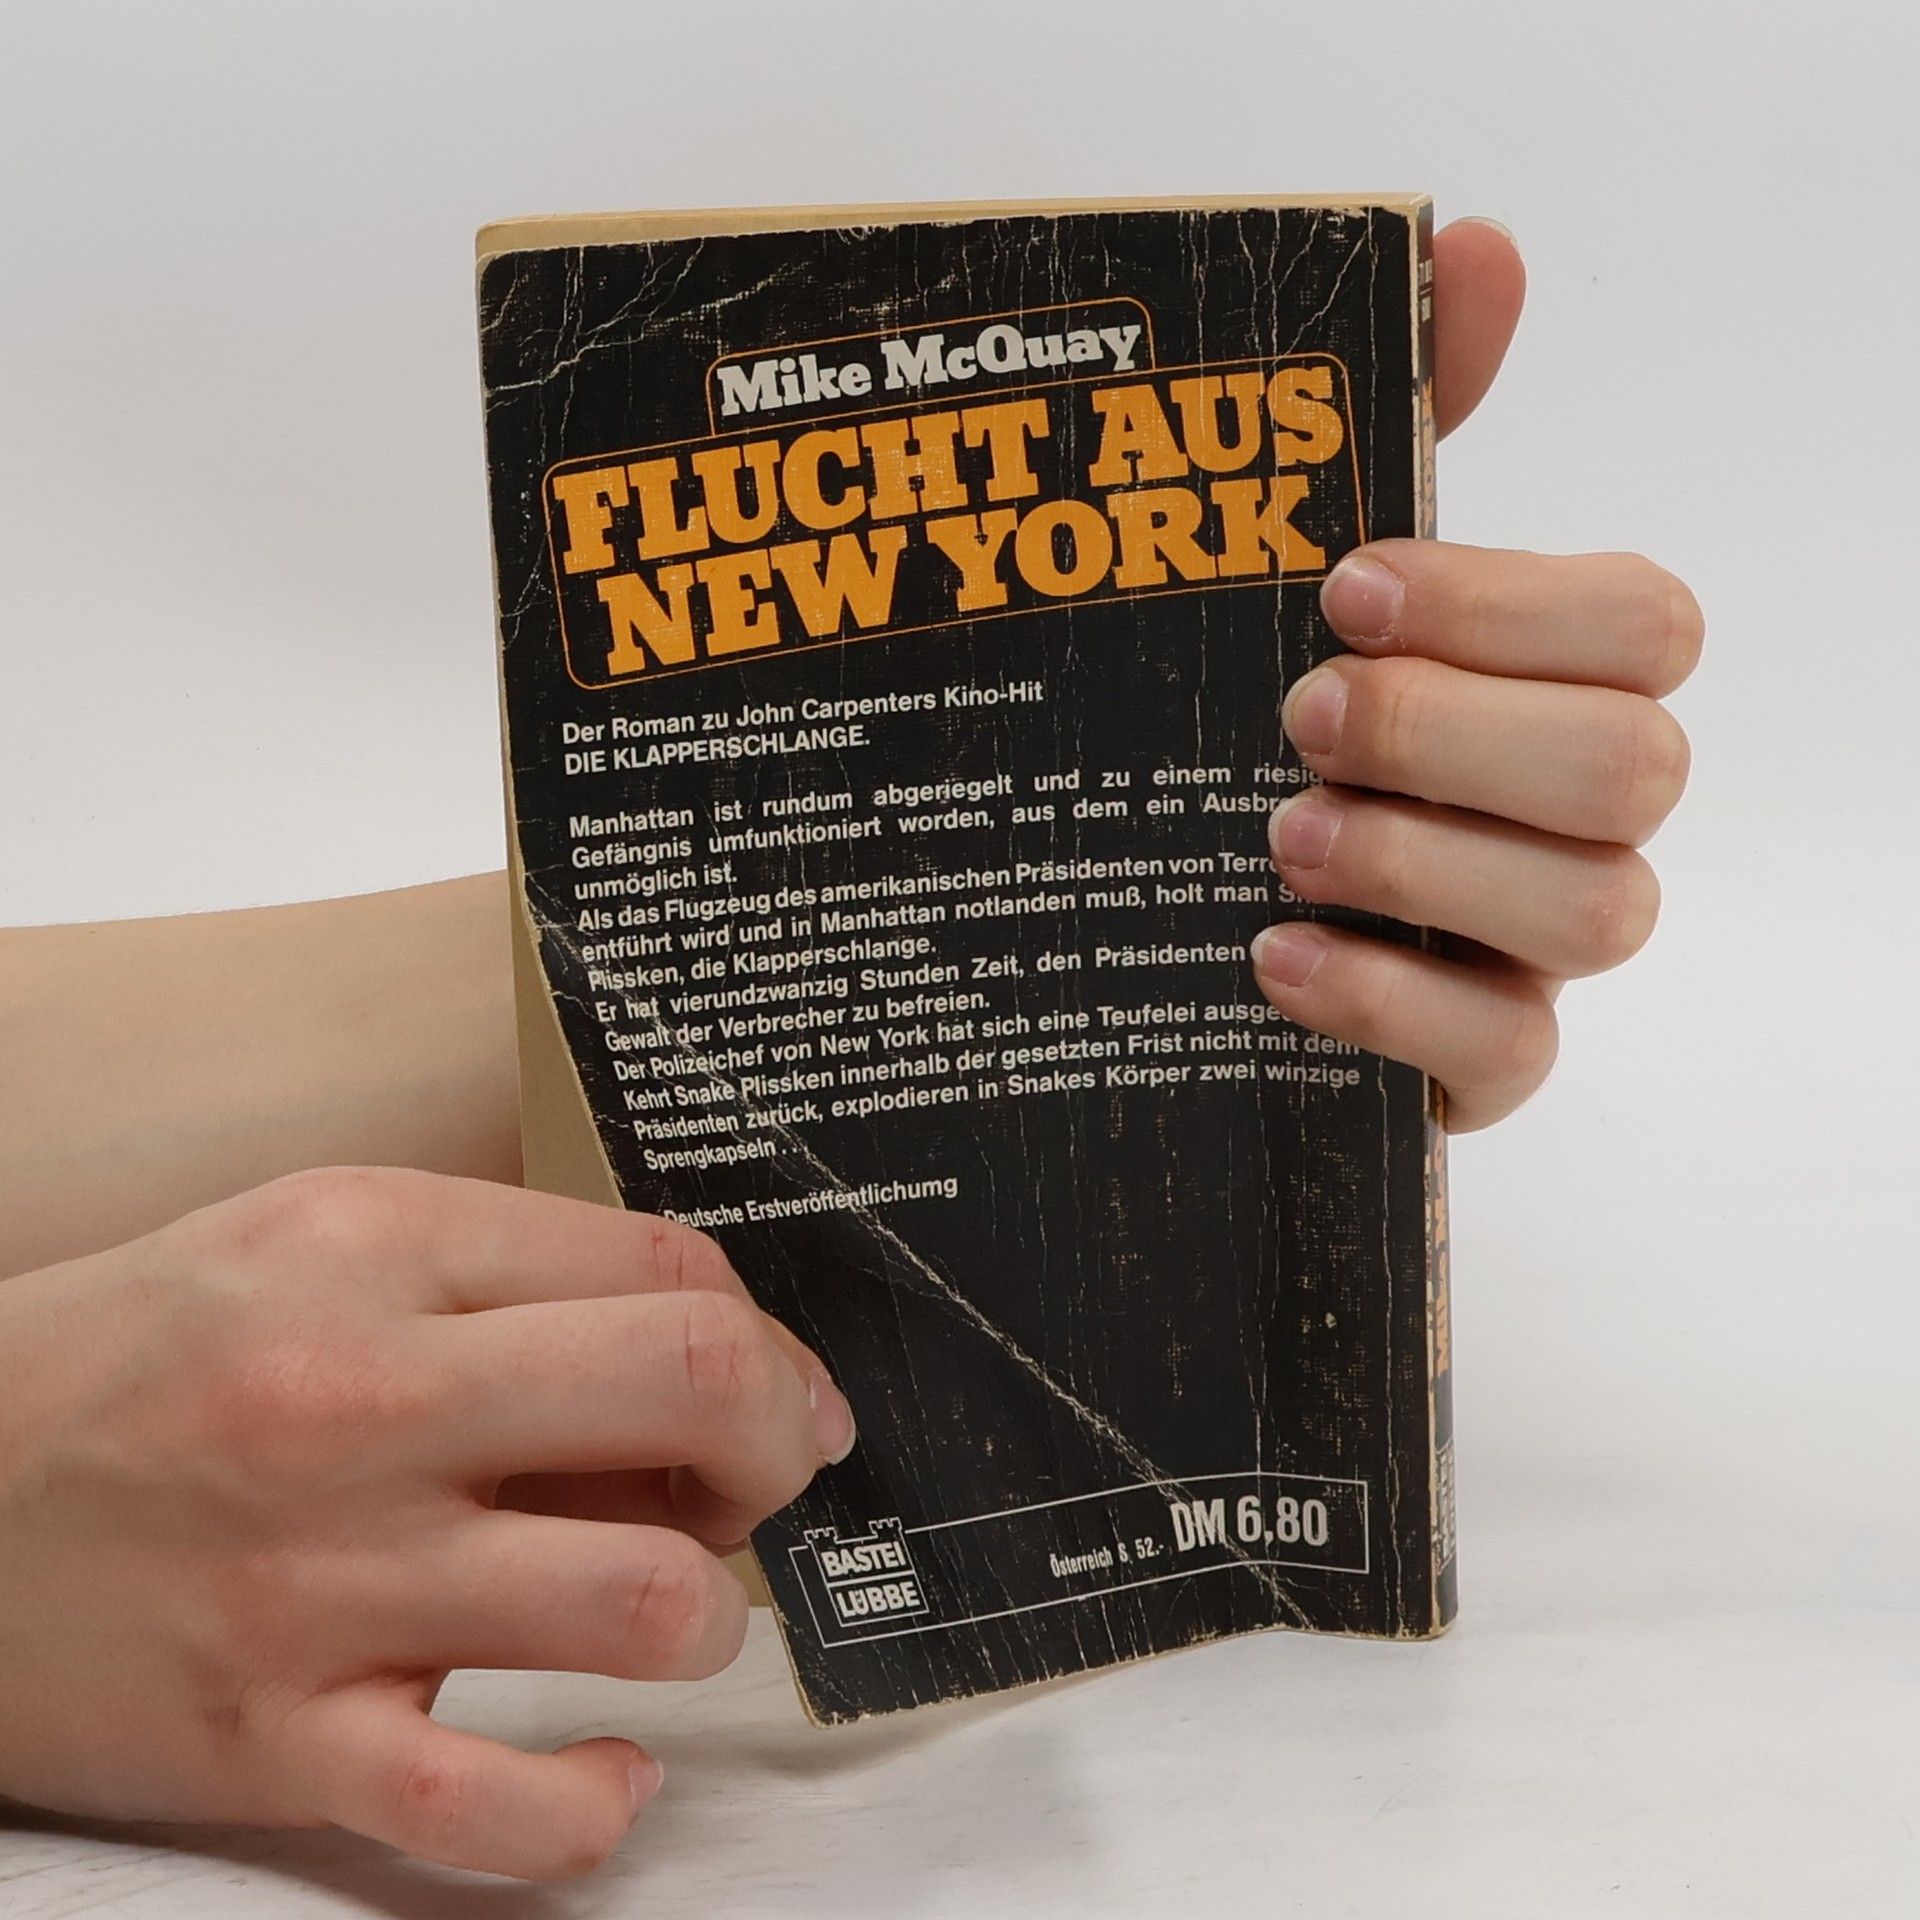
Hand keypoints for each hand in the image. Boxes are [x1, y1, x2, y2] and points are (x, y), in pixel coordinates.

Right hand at [0, 1168, 854, 1878]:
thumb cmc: (150, 1358)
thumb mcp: (325, 1242)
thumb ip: (516, 1287)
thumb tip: (715, 1372)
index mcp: (378, 1245)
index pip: (672, 1273)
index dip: (769, 1342)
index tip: (771, 1395)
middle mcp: (358, 1399)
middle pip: (695, 1386)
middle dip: (778, 1444)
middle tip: (750, 1484)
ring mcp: (317, 1582)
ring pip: (644, 1601)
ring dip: (707, 1619)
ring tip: (660, 1610)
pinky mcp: (269, 1745)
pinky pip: (495, 1814)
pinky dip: (594, 1804)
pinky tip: (603, 1765)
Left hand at [1252, 218, 1702, 1129]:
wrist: (1178, 918)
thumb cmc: (1271, 736)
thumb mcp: (1310, 587)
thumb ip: (1402, 426)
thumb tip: (1479, 245)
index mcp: (1560, 684)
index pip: (1645, 624)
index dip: (1512, 602)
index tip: (1346, 589)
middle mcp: (1581, 816)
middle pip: (1634, 768)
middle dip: (1456, 733)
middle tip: (1298, 717)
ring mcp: (1540, 949)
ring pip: (1599, 911)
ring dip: (1426, 861)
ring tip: (1279, 838)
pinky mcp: (1483, 1063)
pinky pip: (1510, 1051)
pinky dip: (1389, 1000)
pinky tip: (1271, 958)